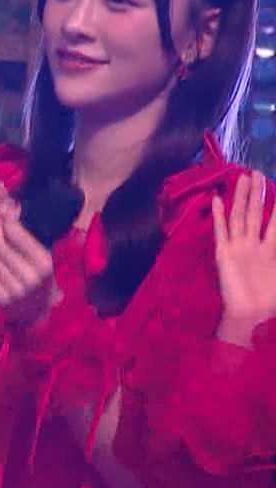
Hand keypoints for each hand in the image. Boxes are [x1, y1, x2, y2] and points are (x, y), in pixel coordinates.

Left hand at [0, 207, 58, 328]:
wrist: (34, 312)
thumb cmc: (34, 272)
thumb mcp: (35, 248)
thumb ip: (16, 220)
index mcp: (43, 261)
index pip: (14, 231)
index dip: (5, 221)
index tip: (4, 219)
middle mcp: (31, 277)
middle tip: (1, 245)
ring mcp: (15, 290)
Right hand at [213, 171, 275, 346]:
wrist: (251, 314)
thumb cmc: (270, 298)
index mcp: (269, 250)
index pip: (274, 223)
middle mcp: (252, 245)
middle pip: (254, 213)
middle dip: (257, 193)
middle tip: (257, 172)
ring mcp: (237, 247)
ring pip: (239, 216)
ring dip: (241, 197)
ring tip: (242, 177)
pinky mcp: (223, 253)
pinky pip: (221, 231)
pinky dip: (218, 216)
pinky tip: (217, 200)